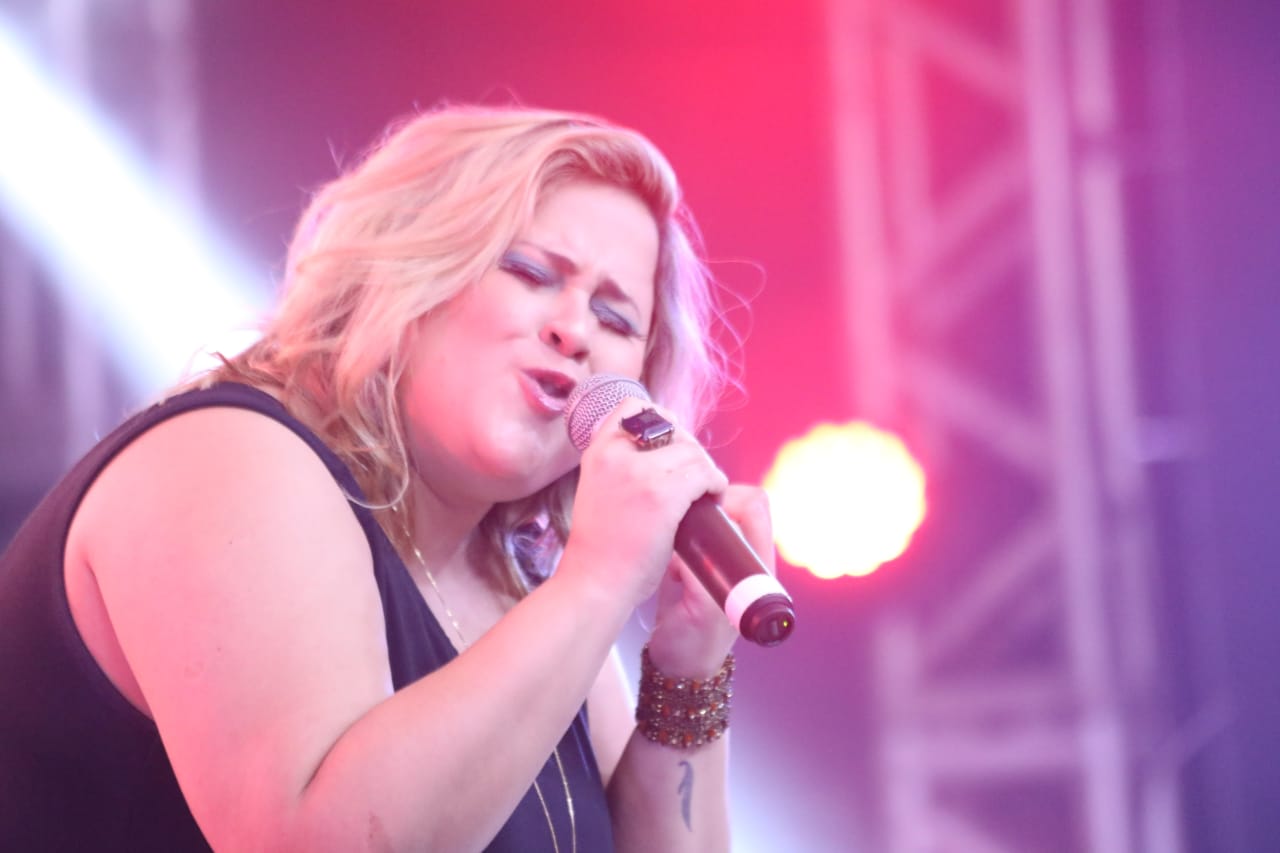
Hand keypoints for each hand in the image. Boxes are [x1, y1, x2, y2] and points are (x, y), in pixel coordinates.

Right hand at [564, 401, 728, 608]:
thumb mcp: (599, 489)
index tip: (671, 447)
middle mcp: (616, 455)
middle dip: (690, 451)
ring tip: (705, 492)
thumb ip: (621, 466)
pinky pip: (705, 474)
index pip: (634, 407)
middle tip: (694, 480)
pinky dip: (716, 485)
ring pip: (693, 451)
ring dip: (706, 470)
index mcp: (598, 451)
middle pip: (672, 429)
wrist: (595, 581)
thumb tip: (664, 450)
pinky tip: (712, 500)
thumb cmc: (602, 545)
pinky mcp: (663, 495)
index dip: (661, 421)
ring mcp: (640, 473)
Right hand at [646, 484, 775, 676]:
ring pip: (709, 509)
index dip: (729, 501)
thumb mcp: (701, 613)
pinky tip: (664, 547)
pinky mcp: (697, 556)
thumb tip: (688, 548)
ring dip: (689, 515)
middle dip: (706, 503)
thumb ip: (701, 578)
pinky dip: (676, 527)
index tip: (702, 515)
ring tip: (671, 533)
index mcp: (757, 566)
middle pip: (733, 498)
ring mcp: (720, 554)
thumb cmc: (694, 645)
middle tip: (682, 520)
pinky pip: (689, 525)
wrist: (676, 662)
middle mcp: (742, 554)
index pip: (755, 508)